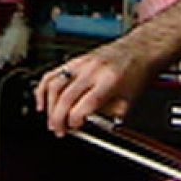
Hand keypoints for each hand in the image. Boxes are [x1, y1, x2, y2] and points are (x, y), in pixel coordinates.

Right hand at [33, 36, 156, 136]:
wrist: (138, 50)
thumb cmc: (136, 73)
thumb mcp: (129, 101)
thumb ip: (109, 116)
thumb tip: (90, 127)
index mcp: (109, 80)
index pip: (84, 104)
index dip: (75, 120)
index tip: (75, 128)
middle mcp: (92, 70)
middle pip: (66, 96)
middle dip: (58, 118)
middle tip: (59, 131)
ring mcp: (81, 63)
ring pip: (54, 85)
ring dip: (48, 106)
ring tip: (52, 121)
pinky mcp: (74, 60)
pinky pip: (51, 74)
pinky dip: (42, 90)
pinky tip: (42, 102)